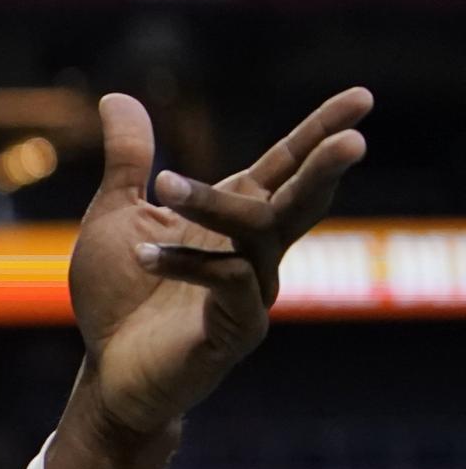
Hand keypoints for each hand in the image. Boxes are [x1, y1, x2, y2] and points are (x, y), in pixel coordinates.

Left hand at [67, 87, 371, 435]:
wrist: (105, 371)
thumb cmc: (119, 295)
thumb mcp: (116, 216)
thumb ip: (127, 160)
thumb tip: (116, 96)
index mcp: (234, 218)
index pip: (287, 166)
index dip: (320, 131)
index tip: (362, 97)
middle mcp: (255, 251)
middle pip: (300, 199)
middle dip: (325, 168)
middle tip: (355, 140)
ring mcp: (253, 292)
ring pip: (257, 235)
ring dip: (213, 204)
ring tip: (167, 184)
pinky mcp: (236, 330)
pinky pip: (226, 283)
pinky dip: (185, 264)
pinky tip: (143, 256)